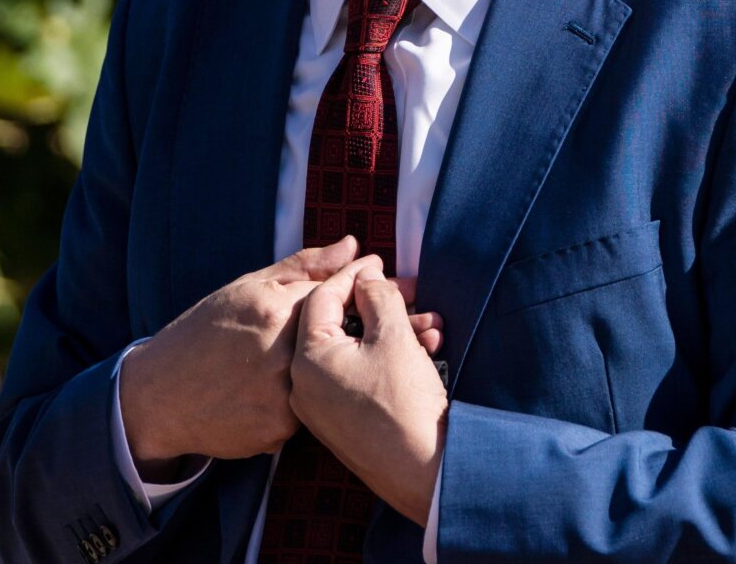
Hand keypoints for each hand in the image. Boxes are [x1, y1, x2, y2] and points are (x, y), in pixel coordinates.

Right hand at [120, 237, 359, 472]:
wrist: (159, 395)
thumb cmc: (204, 332)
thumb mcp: (246, 288)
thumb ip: (305, 266)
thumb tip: (354, 246)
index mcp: (274, 311)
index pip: (334, 294)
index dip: (339, 295)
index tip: (334, 301)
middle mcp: (282, 356)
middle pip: (333, 338)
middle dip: (330, 334)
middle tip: (295, 339)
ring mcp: (281, 398)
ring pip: (322, 377)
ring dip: (315, 369)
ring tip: (273, 366)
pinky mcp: (278, 431)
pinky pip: (306, 410)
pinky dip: (296, 400)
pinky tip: (267, 393)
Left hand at [290, 256, 449, 524]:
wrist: (422, 471)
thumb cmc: (404, 403)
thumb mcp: (394, 335)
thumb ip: (377, 296)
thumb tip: (367, 279)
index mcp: (308, 358)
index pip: (323, 299)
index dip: (355, 275)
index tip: (381, 263)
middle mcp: (304, 383)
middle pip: (338, 324)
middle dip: (379, 305)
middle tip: (410, 292)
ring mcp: (320, 405)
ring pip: (353, 350)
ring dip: (392, 331)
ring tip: (431, 326)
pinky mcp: (340, 421)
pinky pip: (357, 374)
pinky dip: (385, 358)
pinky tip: (423, 349)